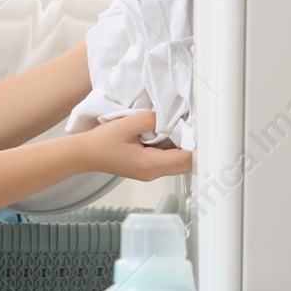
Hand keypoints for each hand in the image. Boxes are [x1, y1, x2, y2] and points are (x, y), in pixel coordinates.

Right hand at [73, 111, 192, 180]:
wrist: (86, 154)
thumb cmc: (102, 142)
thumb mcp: (127, 125)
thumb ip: (150, 119)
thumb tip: (167, 117)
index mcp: (150, 164)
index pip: (185, 160)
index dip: (198, 147)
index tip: (204, 132)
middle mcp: (154, 173)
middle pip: (186, 164)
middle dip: (194, 146)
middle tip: (197, 127)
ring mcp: (151, 172)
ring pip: (179, 163)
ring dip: (184, 147)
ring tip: (184, 128)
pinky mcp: (148, 168)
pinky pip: (169, 160)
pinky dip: (174, 149)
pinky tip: (170, 135)